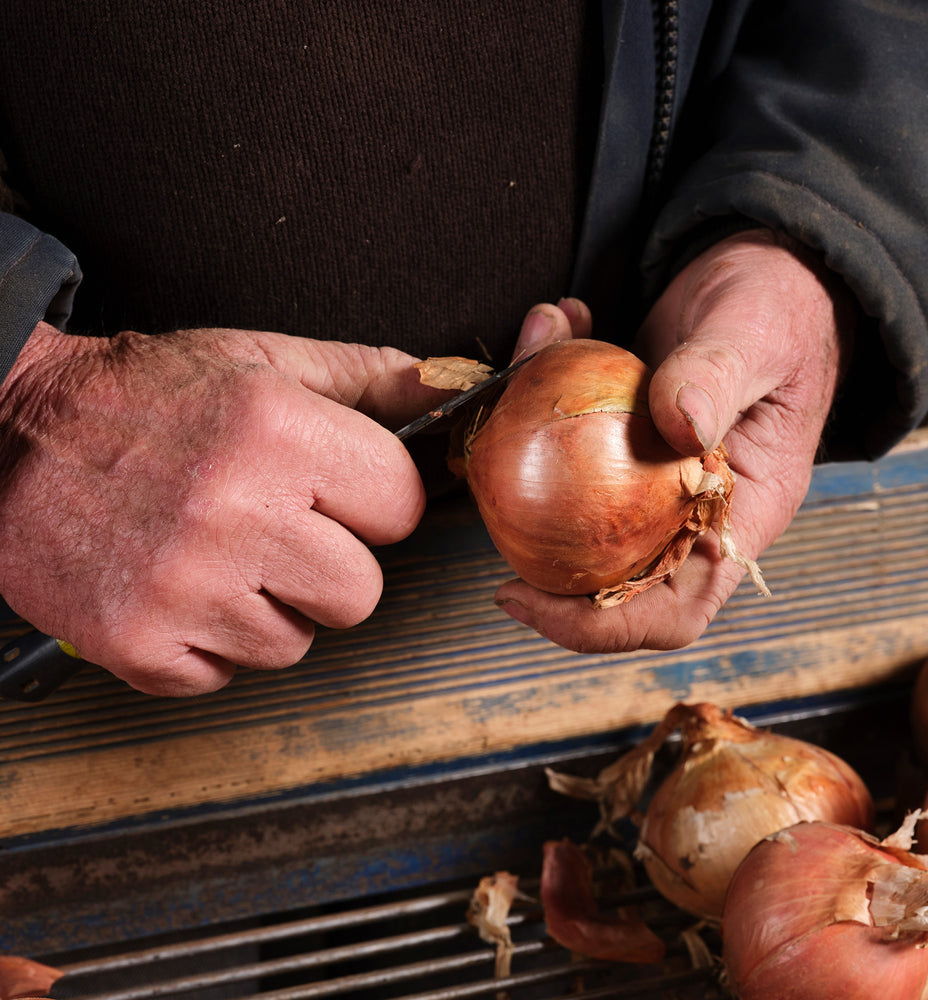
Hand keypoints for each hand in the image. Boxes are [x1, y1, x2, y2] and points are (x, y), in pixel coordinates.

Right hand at [0, 324, 448, 693]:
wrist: (10, 437)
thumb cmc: (142, 398)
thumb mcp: (260, 360)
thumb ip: (367, 378)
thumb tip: (448, 391)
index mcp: (278, 434)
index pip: (402, 506)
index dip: (376, 501)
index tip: (342, 496)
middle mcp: (235, 515)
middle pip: (360, 593)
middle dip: (330, 566)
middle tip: (278, 532)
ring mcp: (184, 590)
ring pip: (293, 643)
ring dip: (267, 608)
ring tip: (217, 556)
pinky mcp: (138, 644)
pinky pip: (223, 676)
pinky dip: (208, 643)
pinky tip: (179, 590)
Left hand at [494, 231, 853, 651]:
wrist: (771, 266)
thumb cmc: (782, 306)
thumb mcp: (756, 335)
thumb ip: (717, 376)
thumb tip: (678, 424)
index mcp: (741, 516)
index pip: (673, 611)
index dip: (603, 626)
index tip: (531, 599)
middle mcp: (691, 512)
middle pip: (610, 579)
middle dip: (544, 569)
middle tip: (491, 530)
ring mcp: (652, 478)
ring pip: (577, 512)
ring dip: (532, 461)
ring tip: (510, 386)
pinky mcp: (621, 438)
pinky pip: (570, 444)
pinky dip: (544, 391)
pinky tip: (548, 334)